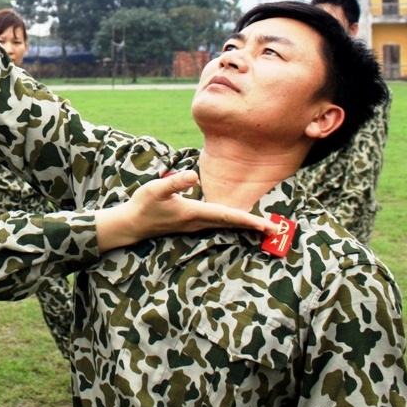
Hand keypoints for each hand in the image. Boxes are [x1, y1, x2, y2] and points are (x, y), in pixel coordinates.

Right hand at [94, 171, 278, 251]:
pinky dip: (231, 223)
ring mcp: (194, 225)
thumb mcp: (155, 189)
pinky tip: (236, 220)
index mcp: (193, 213)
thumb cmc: (142, 205)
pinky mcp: (191, 224)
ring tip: (262, 226)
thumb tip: (193, 176)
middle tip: (275, 230)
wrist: (131, 225)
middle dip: (252, 226)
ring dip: (243, 225)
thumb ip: (174, 182)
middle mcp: (197, 222)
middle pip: (231, 224)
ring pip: (225, 225)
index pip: (226, 216)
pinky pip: (217, 224)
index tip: (265, 225)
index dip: (247, 219)